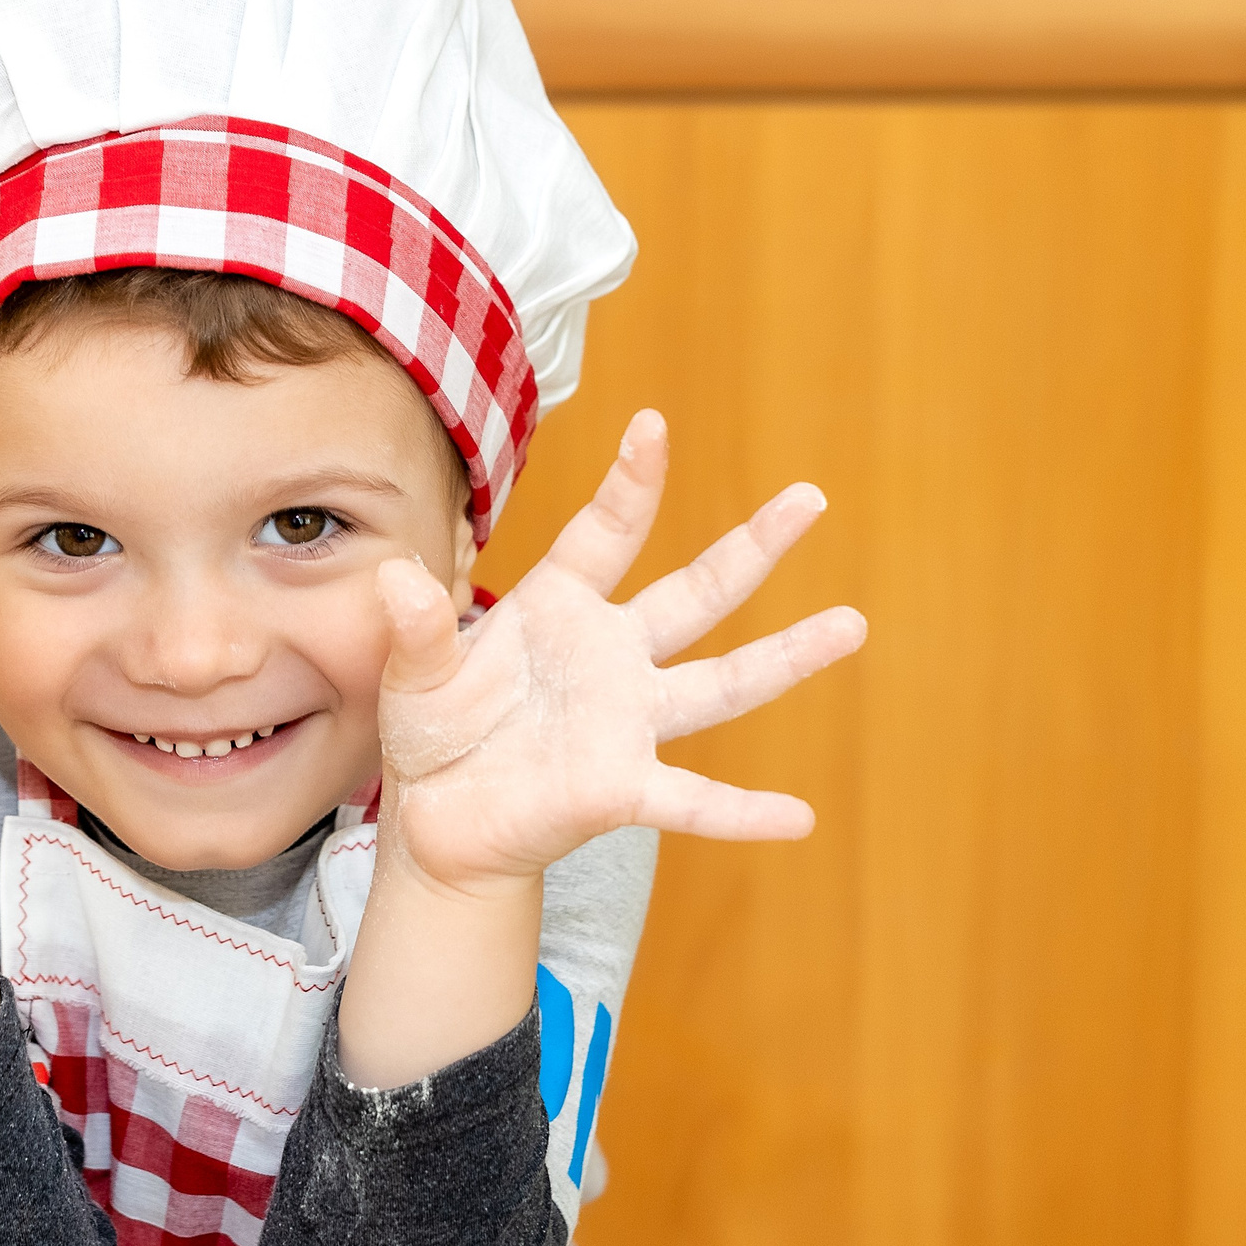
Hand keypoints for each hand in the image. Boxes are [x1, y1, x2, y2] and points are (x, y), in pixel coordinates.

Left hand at [372, 409, 864, 894]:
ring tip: (850, 626)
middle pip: (695, 593)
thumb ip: (417, 629)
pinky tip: (798, 818)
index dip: (630, 484)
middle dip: (752, 547)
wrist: (439, 820)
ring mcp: (626, 721)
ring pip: (720, 685)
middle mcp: (611, 657)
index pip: (606, 534)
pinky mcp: (622, 787)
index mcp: (560, 609)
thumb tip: (395, 576)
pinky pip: (691, 799)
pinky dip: (741, 812)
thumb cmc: (434, 731)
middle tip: (810, 499)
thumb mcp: (413, 674)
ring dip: (785, 659)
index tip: (654, 426)